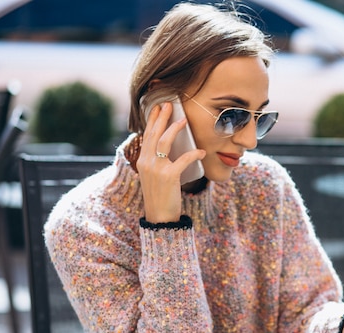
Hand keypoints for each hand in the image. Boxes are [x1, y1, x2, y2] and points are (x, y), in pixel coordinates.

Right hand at [136, 102, 205, 222]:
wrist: (160, 217)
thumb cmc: (160, 197)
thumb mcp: (154, 177)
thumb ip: (158, 163)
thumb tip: (169, 150)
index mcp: (142, 161)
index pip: (147, 136)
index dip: (152, 121)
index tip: (157, 108)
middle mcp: (146, 162)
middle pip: (154, 134)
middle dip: (161, 117)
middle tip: (169, 104)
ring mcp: (156, 169)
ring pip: (164, 142)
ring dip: (174, 129)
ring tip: (183, 120)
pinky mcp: (169, 176)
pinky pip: (183, 159)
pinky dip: (193, 154)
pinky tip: (201, 152)